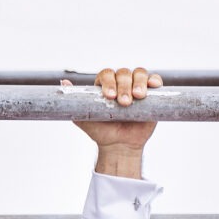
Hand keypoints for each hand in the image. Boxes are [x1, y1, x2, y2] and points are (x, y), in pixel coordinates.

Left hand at [78, 64, 162, 178]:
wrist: (119, 146)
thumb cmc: (101, 131)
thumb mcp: (83, 118)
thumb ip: (74, 101)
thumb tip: (63, 82)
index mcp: (105, 84)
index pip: (107, 74)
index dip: (109, 82)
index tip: (109, 97)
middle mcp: (121, 82)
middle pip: (124, 73)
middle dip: (124, 86)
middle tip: (123, 103)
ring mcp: (137, 86)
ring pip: (139, 73)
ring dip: (139, 83)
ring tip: (137, 97)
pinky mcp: (152, 94)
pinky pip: (154, 81)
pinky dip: (155, 81)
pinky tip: (153, 86)